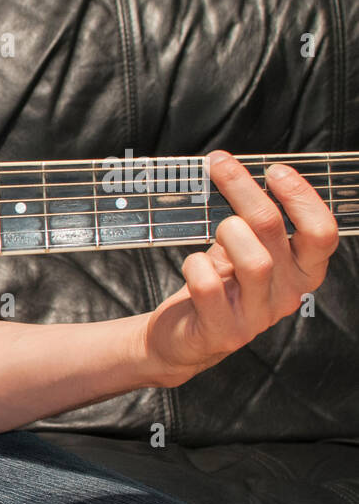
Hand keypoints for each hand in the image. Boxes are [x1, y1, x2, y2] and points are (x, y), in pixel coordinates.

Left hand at [143, 150, 338, 385]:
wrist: (182, 339)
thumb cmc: (217, 285)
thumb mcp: (242, 252)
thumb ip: (251, 222)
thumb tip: (235, 168)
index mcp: (302, 271)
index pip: (321, 232)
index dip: (301, 197)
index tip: (274, 170)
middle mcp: (287, 294)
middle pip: (275, 234)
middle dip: (245, 191)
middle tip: (221, 165)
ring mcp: (257, 317)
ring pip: (252, 262)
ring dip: (226, 233)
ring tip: (214, 231)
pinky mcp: (223, 332)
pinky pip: (209, 286)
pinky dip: (195, 265)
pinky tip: (192, 263)